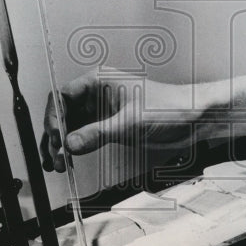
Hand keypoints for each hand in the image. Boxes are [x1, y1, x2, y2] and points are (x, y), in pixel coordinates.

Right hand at [39, 71, 201, 172]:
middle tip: (55, 156)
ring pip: (71, 126)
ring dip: (62, 144)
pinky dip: (74, 148)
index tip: (54, 137)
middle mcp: (96, 94)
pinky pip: (84, 135)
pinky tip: (68, 159)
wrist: (192, 119)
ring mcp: (102, 110)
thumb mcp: (129, 123)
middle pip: (63, 113)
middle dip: (55, 136)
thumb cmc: (168, 107)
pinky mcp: (109, 125)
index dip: (54, 117)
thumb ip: (97, 133)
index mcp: (98, 81)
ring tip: (57, 163)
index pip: (62, 96)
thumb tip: (70, 143)